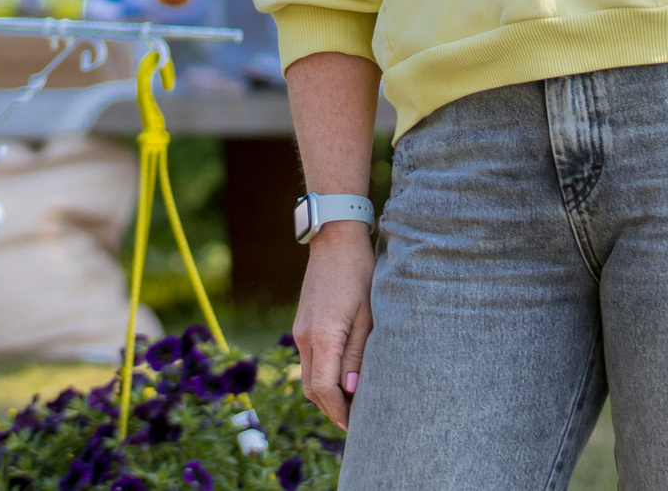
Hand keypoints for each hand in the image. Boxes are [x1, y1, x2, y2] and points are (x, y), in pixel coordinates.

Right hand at [292, 221, 374, 427]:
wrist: (335, 240)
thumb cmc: (359, 274)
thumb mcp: (367, 315)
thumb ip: (358, 355)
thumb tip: (350, 390)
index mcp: (322, 337)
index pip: (324, 390)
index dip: (339, 412)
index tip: (356, 426)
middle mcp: (305, 338)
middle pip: (312, 390)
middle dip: (332, 409)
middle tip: (357, 421)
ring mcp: (300, 332)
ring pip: (309, 377)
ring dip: (326, 394)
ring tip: (352, 402)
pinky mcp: (302, 325)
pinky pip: (310, 361)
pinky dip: (323, 376)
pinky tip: (343, 376)